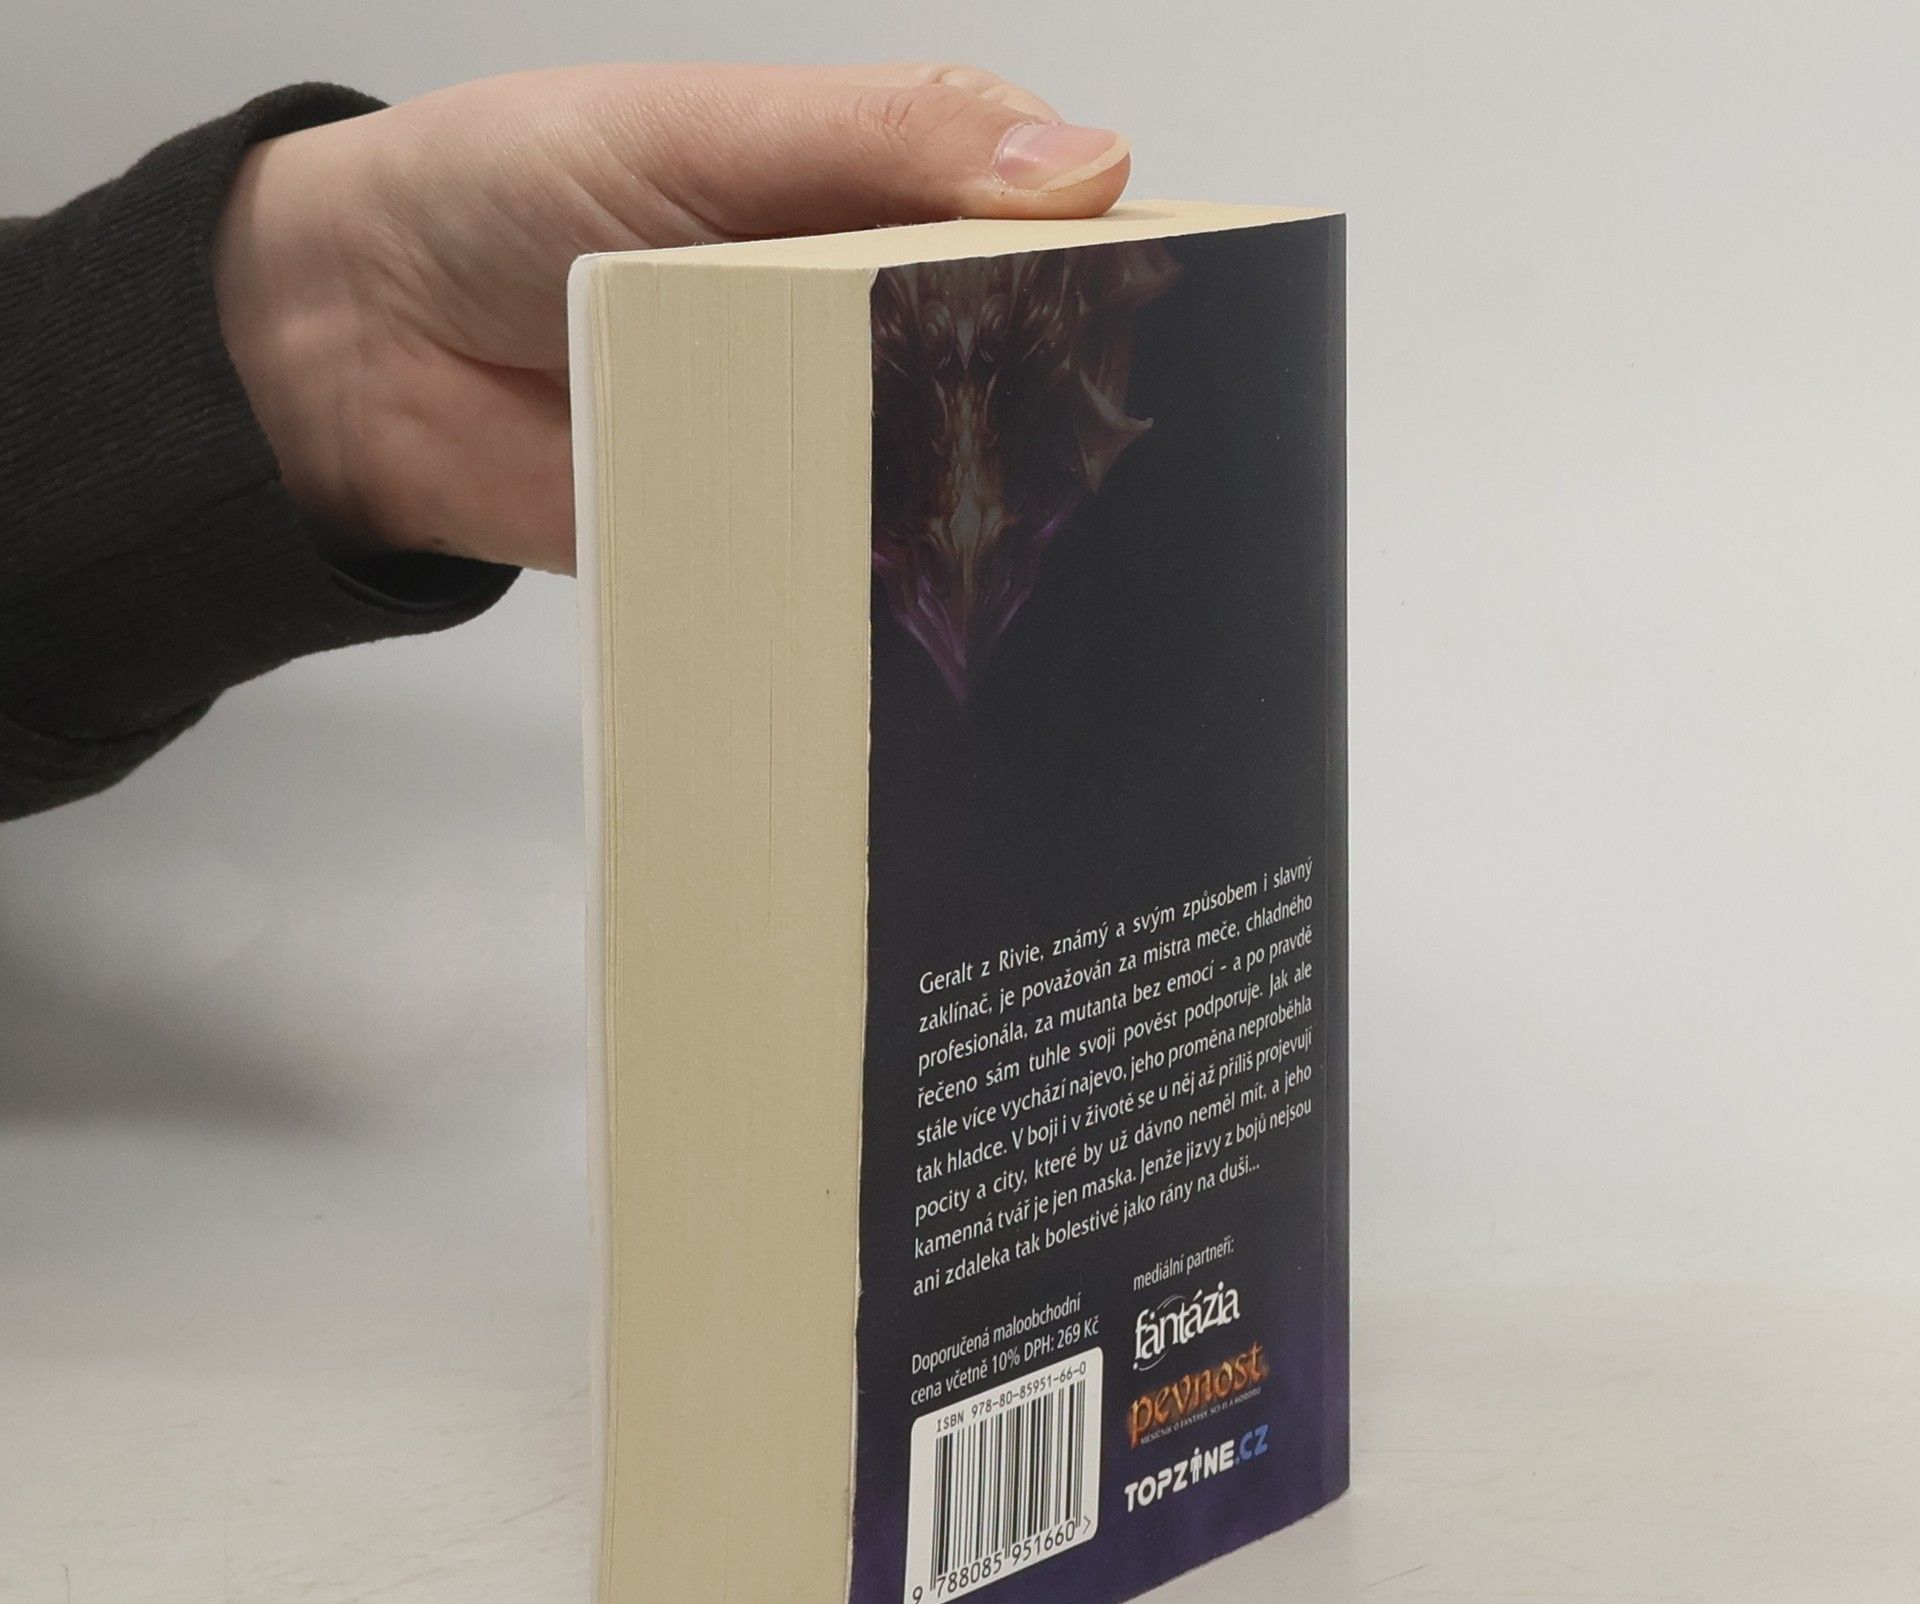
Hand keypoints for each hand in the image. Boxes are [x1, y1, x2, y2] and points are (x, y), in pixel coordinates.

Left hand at [212, 65, 1131, 574]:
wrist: (363, 348)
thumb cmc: (508, 192)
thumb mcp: (702, 129)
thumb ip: (879, 140)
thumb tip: (1081, 166)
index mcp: (875, 207)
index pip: (1043, 237)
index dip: (1123, 268)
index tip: (1197, 310)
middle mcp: (865, 332)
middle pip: (1017, 383)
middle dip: (1076, 416)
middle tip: (1148, 454)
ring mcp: (821, 445)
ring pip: (951, 494)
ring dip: (994, 518)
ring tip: (1067, 548)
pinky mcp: (769, 543)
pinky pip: (852, 579)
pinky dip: (891, 597)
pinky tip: (940, 613)